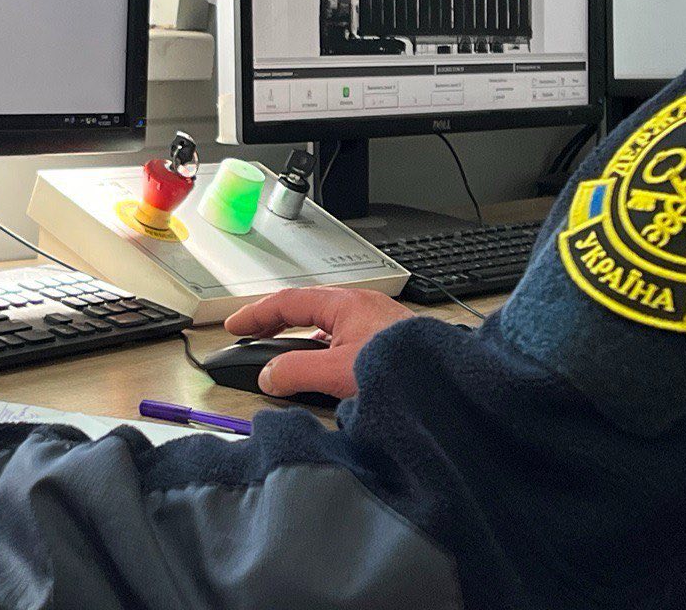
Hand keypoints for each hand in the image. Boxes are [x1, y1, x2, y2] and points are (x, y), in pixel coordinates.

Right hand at [225, 288, 413, 398]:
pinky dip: (323, 349)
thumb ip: (297, 373)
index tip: (235, 327)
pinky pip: (345, 338)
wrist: (451, 383)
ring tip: (281, 355)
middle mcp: (363, 307)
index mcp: (346, 304)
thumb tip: (269, 376)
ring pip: (327, 325)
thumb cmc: (405, 369)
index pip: (288, 302)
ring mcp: (378, 324)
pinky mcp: (389, 343)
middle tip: (250, 337)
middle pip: (307, 309)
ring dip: (300, 338)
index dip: (256, 314)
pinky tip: (323, 369)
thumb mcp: (338, 373)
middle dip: (275, 323)